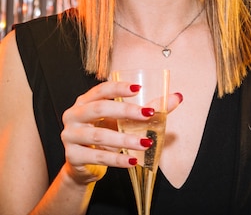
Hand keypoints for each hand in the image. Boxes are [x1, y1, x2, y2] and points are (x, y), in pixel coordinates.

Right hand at [60, 81, 182, 185]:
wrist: (84, 164)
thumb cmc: (106, 133)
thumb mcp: (123, 120)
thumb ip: (147, 108)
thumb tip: (177, 97)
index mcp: (86, 101)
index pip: (101, 90)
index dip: (119, 88)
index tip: (138, 88)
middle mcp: (74, 115)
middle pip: (100, 109)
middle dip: (126, 111)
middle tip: (148, 114)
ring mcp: (70, 136)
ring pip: (99, 135)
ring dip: (125, 139)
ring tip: (146, 143)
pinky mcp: (72, 156)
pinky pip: (97, 156)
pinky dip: (117, 159)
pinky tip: (133, 160)